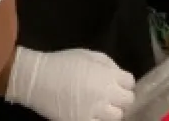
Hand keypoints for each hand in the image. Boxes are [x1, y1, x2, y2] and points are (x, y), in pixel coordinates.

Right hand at [6, 47, 134, 120]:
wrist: (38, 79)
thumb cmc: (62, 63)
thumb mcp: (88, 55)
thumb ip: (108, 64)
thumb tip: (119, 75)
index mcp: (107, 75)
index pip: (130, 82)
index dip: (124, 82)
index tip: (116, 82)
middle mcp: (106, 94)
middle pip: (128, 100)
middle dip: (121, 97)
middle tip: (110, 95)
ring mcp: (95, 111)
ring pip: (117, 116)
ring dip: (112, 111)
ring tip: (101, 107)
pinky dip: (98, 120)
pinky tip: (91, 114)